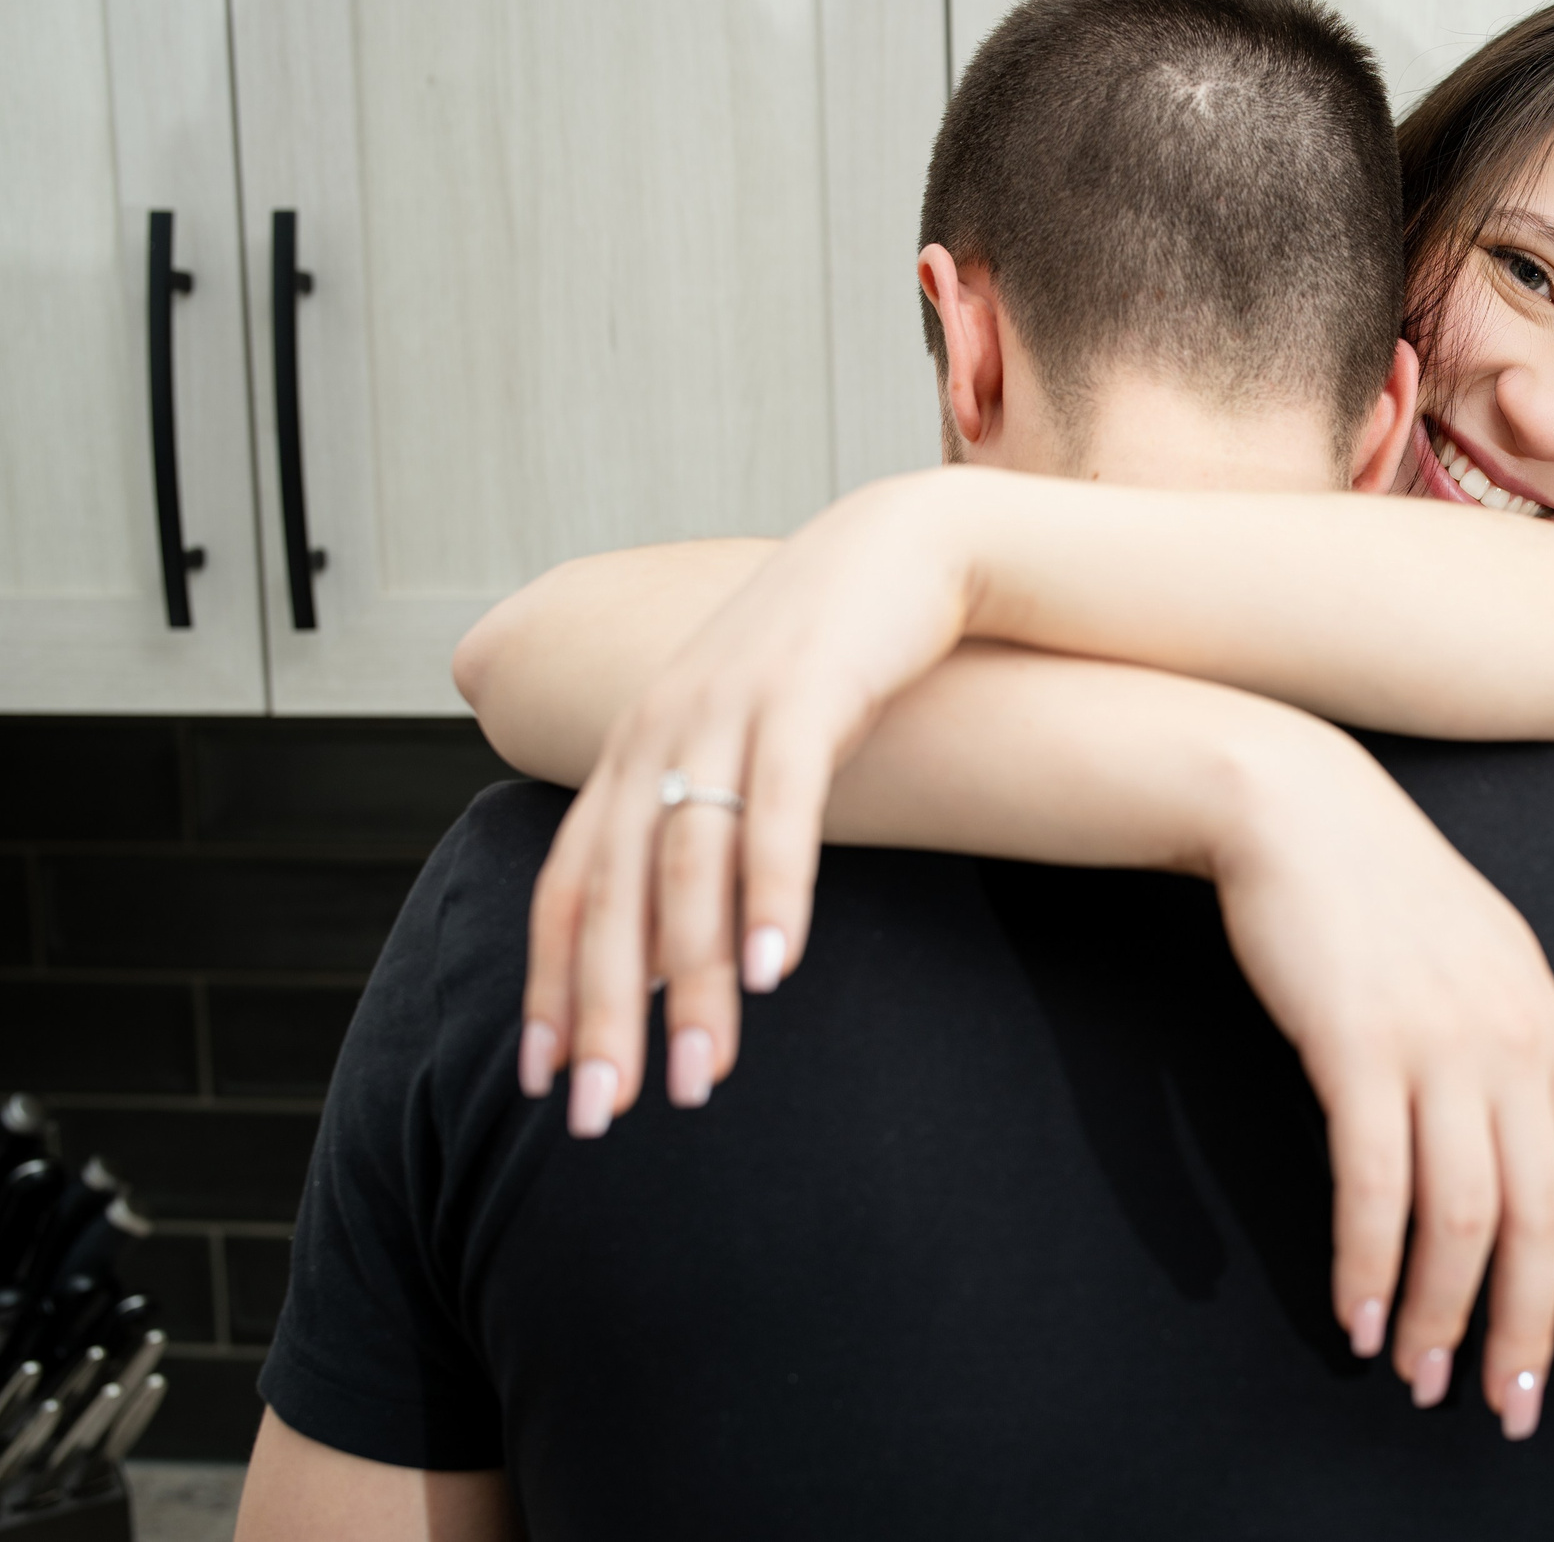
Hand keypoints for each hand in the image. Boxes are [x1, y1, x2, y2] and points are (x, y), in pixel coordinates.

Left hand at [519, 473, 968, 1131]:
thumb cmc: (826, 660)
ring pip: (689, 866)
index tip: (544, 1084)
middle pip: (612, 892)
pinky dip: (770, 894)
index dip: (551, 986)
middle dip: (604, 1014)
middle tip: (603, 1116)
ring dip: (690, 982)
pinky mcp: (807, 695)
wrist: (900, 547)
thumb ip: (703, 818)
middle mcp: (660, 731)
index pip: (566, 886)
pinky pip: (780, 811)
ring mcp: (728, 710)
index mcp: (634, 749)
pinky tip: (772, 972)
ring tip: (699, 1077)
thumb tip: (686, 936)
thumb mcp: (743, 740)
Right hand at [1208, 733, 1553, 1435]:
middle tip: (1509, 1406)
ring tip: (1418, 1376)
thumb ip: (1507, 1045)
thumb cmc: (1377, 889)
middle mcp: (1512, 1040)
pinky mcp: (1357, 1044)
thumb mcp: (1478, 961)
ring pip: (1465, 1215)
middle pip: (1545, 1216)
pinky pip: (1373, 1182)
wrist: (1296, 808)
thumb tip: (1513, 1145)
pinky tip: (1354, 1312)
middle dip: (1531, 1327)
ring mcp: (1438, 1042)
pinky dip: (1368, 1262)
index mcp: (1549, 1025)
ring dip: (1441, 1312)